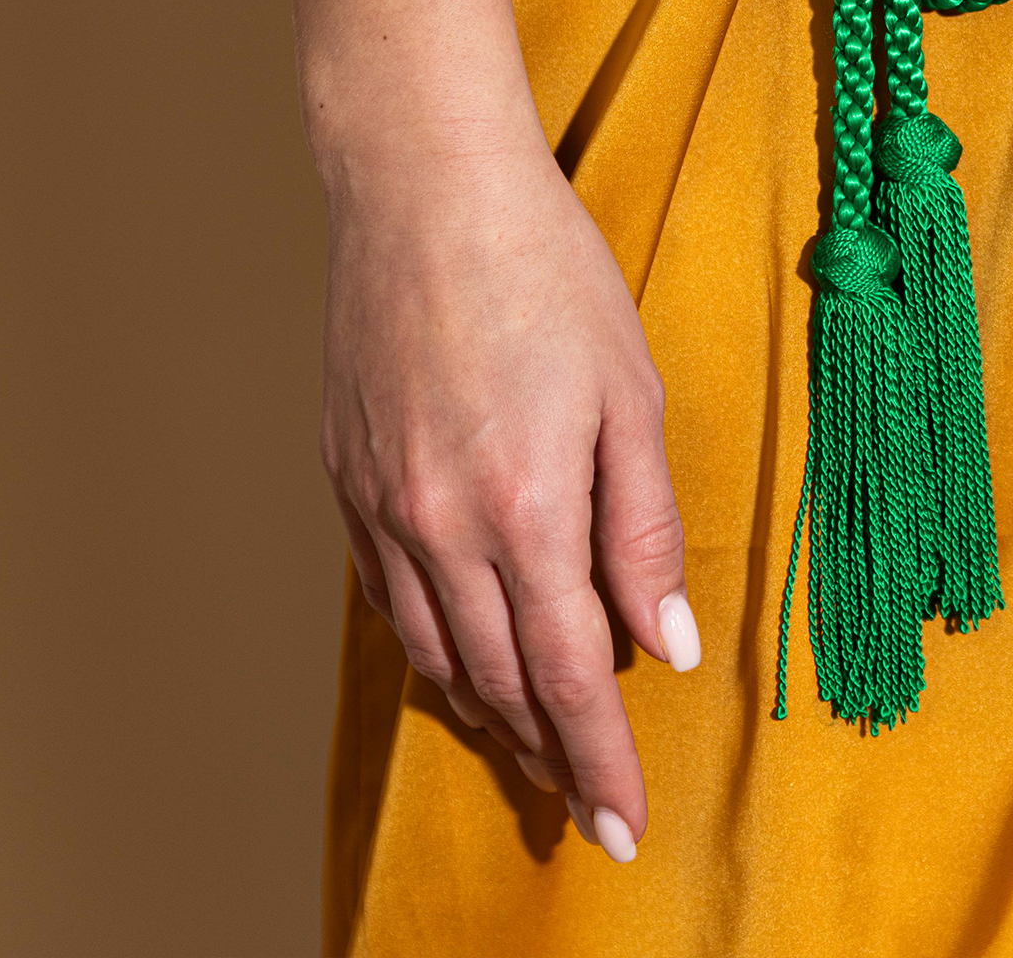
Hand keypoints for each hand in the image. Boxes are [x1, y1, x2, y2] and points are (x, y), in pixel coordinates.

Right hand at [319, 118, 698, 860]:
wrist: (425, 188)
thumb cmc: (545, 271)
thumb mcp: (629, 393)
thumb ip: (643, 527)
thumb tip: (667, 643)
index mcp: (524, 507)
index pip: (566, 676)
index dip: (599, 759)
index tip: (624, 825)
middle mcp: (439, 524)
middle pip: (495, 680)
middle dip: (545, 756)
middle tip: (580, 805)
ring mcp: (380, 502)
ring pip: (432, 650)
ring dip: (484, 712)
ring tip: (528, 749)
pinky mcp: (346, 474)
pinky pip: (386, 596)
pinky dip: (428, 645)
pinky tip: (456, 656)